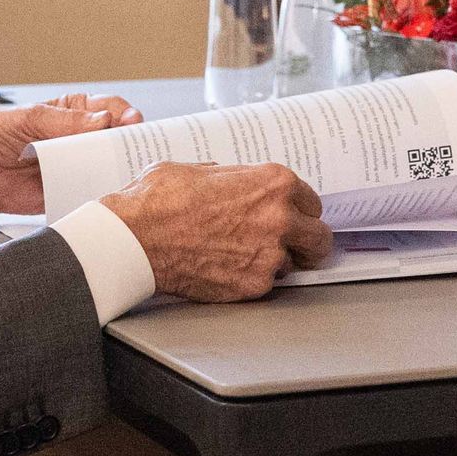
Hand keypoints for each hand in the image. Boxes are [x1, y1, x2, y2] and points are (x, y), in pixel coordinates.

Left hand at [0, 91, 144, 217]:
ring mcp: (73, 165)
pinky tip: (107, 188)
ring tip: (126, 168)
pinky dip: (101, 190)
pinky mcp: (66, 190)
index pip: (107, 108)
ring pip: (107, 165)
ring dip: (119, 166)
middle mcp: (76, 139)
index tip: (130, 122)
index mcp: (69, 113)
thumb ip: (64, 120)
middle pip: (114, 138)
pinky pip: (90, 190)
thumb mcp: (26, 117)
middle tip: (134, 146)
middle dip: (129, 141)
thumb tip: (101, 120)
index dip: (123, 114)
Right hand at [101, 162, 333, 302]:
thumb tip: (239, 186)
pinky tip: (229, 269)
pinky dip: (252, 279)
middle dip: (307, 242)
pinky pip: (267, 284)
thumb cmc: (160, 201)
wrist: (137, 238)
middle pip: (319, 237)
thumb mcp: (202, 170)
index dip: (299, 211)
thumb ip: (235, 179)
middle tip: (295, 246)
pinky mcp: (254, 285)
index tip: (294, 218)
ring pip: (293, 263)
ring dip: (275, 261)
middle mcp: (280, 217)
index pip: (312, 202)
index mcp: (272, 183)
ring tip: (244, 256)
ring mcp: (270, 254)